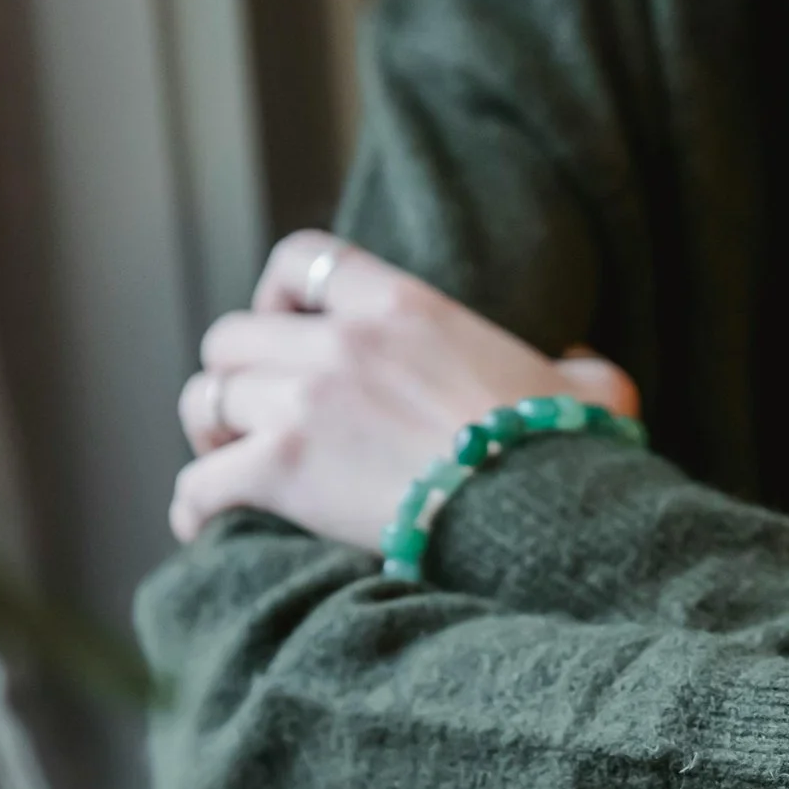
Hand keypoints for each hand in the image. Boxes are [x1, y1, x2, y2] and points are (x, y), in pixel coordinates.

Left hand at [170, 231, 636, 545]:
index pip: (304, 259)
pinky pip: (203, 481)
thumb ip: (578, 366)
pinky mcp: (283, 471)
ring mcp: (305, 404)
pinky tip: (203, 528)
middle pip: (233, 335)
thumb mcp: (593, 389)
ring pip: (205, 401)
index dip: (277, 290)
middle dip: (235, 376)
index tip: (282, 323)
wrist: (542, 513)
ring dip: (209, 435)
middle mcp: (339, 342)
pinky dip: (195, 506)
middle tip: (251, 417)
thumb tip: (579, 369)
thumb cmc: (568, 454)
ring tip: (226, 467)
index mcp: (403, 306)